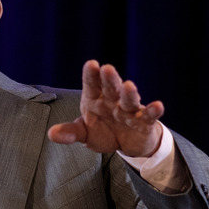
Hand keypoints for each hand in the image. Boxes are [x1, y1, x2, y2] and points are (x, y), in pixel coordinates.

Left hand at [48, 60, 163, 156]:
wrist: (126, 143)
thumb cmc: (102, 131)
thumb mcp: (84, 133)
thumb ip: (70, 132)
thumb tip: (51, 134)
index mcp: (95, 99)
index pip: (92, 84)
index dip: (91, 75)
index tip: (90, 64)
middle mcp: (112, 100)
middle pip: (111, 87)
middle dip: (110, 79)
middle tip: (107, 69)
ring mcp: (128, 110)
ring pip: (129, 99)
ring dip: (130, 93)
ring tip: (129, 86)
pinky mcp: (143, 122)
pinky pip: (148, 115)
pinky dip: (153, 110)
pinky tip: (158, 105)